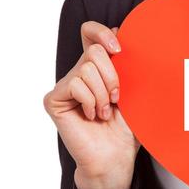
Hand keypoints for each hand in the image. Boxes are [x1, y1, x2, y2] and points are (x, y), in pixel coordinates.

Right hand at [43, 21, 140, 188]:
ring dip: (103, 94)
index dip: (102, 32)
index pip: (90, 32)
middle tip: (116, 99)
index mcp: (98, 67)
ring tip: (105, 112)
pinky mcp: (54, 99)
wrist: (116, 157)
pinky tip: (91, 116)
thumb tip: (122, 31)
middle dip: (113, 76)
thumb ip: (128, 63)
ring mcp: (65, 86)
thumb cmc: (127, 128)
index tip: (120, 50)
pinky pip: (75, 84)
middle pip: (94, 51)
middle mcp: (79, 73)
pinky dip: (91, 101)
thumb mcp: (135, 90)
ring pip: (86, 68)